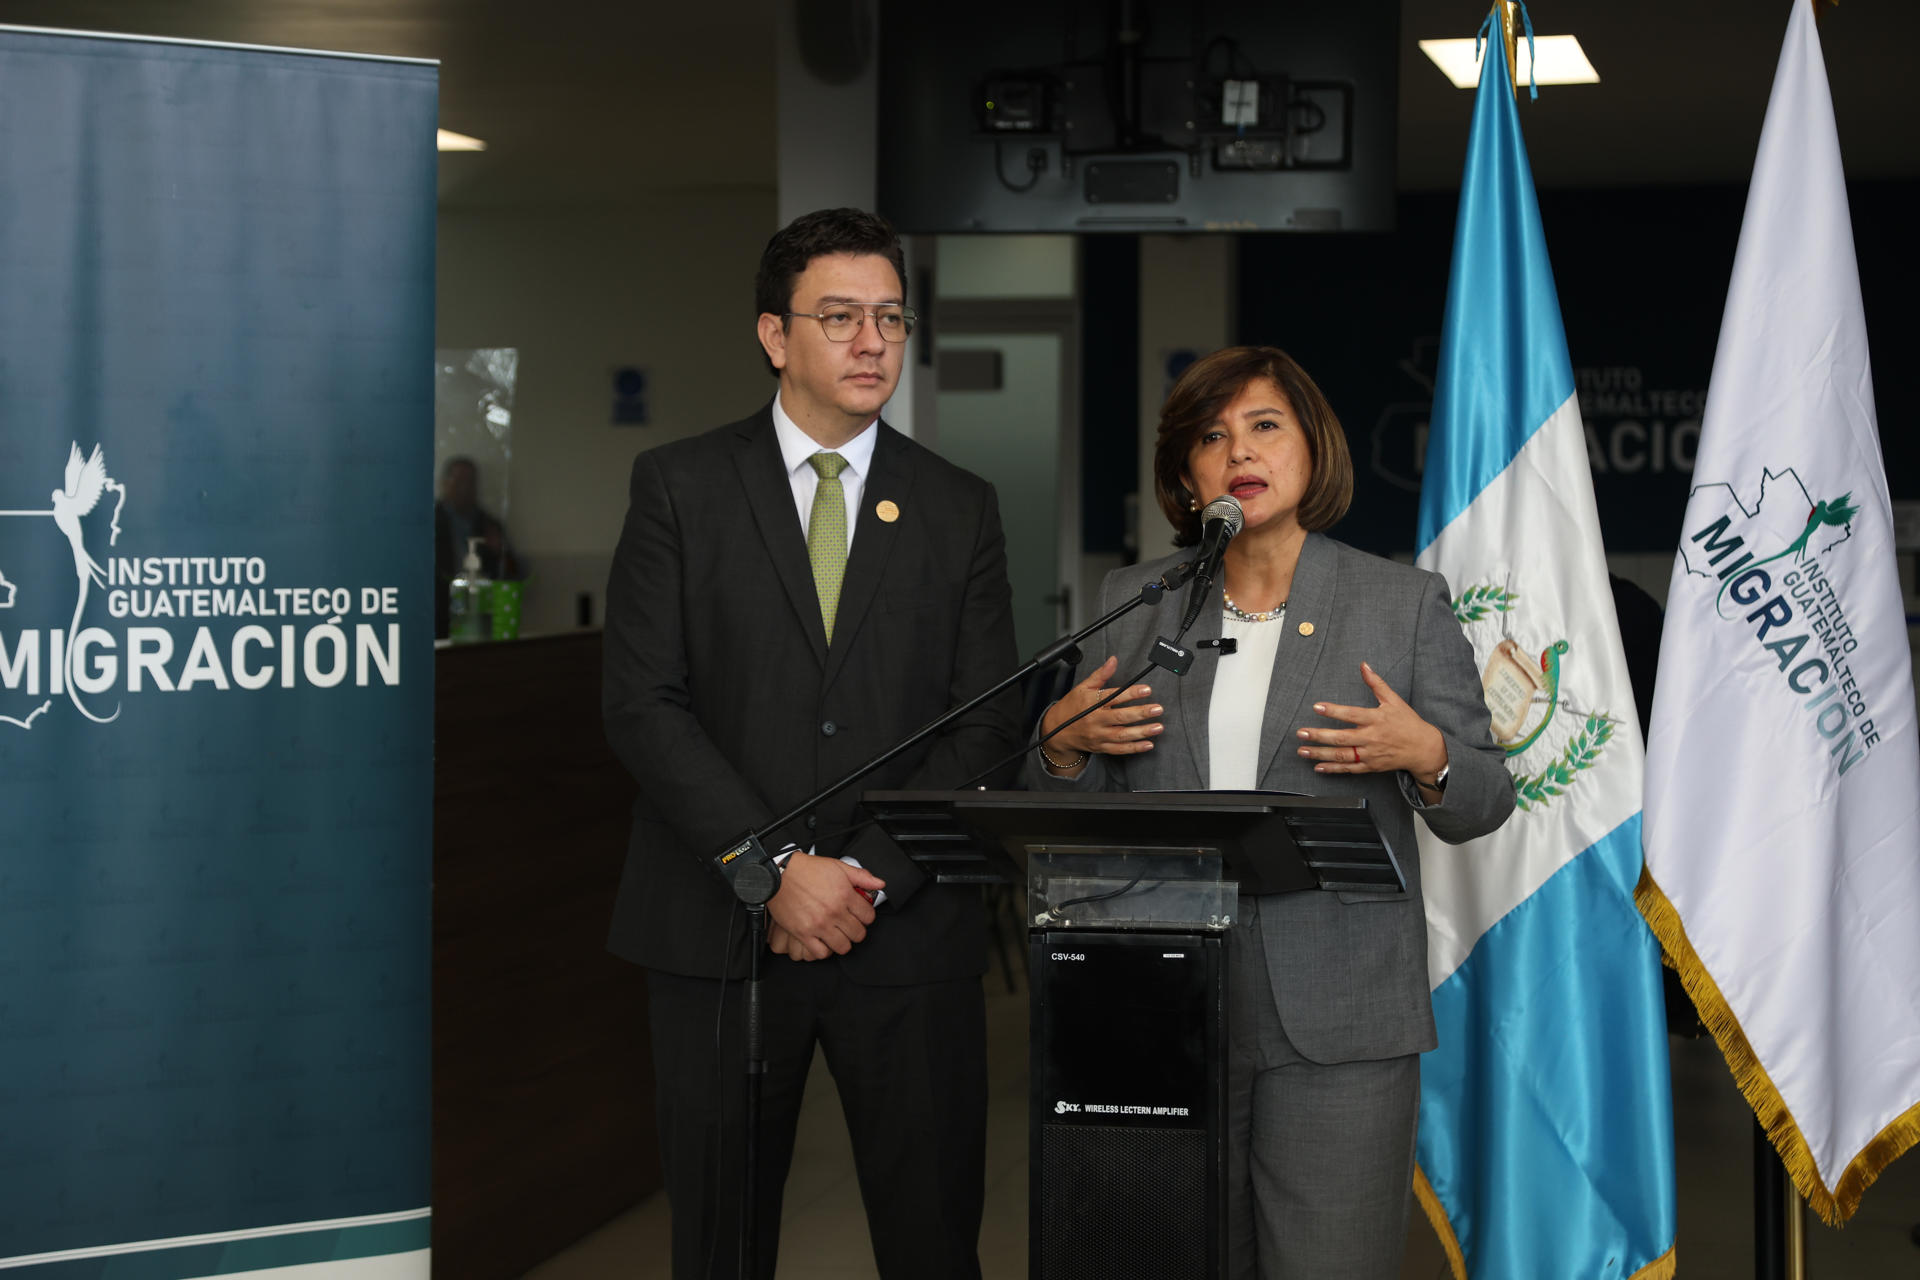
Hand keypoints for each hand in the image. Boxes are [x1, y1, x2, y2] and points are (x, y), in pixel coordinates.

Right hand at [765, 853, 883, 960]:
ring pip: (843, 946)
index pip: (869, 916)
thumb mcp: (837, 866)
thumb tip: (879, 884)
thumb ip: (861, 876)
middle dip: (857, 930)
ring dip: (843, 942)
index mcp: (844, 895)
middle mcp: (834, 911)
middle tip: (850, 925)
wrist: (779, 874)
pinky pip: (821, 953)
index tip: (861, 915)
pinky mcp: (803, 933)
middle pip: (858, 934)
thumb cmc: (806, 869)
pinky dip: (825, 950)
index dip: (867, 916)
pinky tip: (824, 941)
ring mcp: (819, 924)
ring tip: (839, 935)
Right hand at [1037, 656, 1162, 771]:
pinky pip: (1119, 749)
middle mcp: (1095, 720)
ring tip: (1158, 727)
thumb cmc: (1071, 707)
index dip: (1131, 693)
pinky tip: (1148, 744)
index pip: (1114, 697)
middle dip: (1141, 713)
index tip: (1147, 690)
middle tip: (1157, 709)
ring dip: (1142, 732)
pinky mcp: (1100, 747)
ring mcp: (1098, 736)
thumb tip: (1113, 660)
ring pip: (1122, 735)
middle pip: (1121, 717)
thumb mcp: (1083, 687)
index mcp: (1092, 703)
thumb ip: (1100, 675)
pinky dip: (1134, 748)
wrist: (1056, 731)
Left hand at [1295, 661, 1447, 785]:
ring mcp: (1370, 754)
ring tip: (1302, 750)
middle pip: (1342, 738)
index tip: (1317, 707)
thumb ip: (1376, 683)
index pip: (1351, 715)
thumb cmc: (1408, 723)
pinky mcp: (1370, 766)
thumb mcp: (1394, 700)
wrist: (1423, 748)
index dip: (1333, 711)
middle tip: (1301, 733)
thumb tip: (1364, 666)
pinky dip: (1333, 769)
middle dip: (1319, 736)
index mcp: (1376, 719)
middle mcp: (1372, 738)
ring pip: (1342, 755)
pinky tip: (1318, 767)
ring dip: (1320, 754)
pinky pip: (1349, 769)